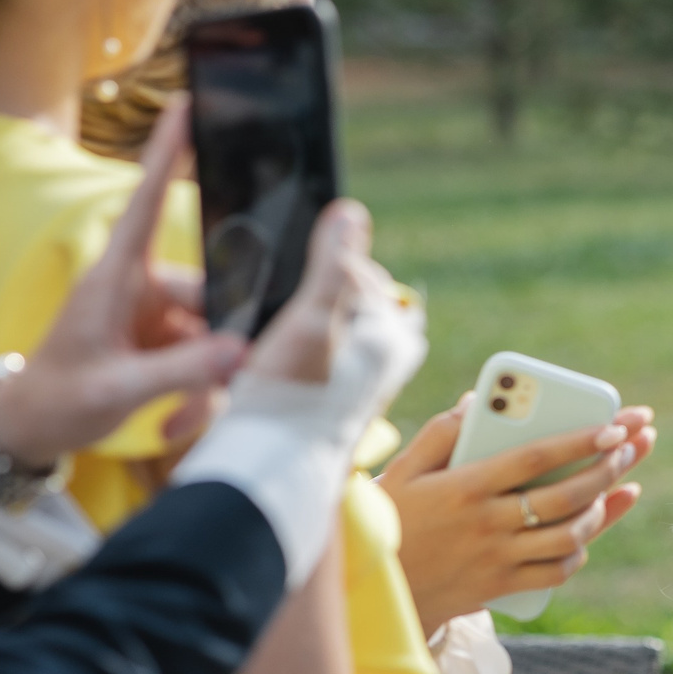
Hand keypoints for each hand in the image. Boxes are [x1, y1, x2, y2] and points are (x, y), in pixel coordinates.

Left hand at [0, 98, 247, 467]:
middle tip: (228, 380)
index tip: (185, 104)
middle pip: (207, 289)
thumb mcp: (118, 389)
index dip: (166, 153)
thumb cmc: (57, 400)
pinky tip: (176, 421)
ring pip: (209, 331)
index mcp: (117, 279)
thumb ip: (182, 370)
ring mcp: (150, 316)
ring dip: (203, 376)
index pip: (147, 204)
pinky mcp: (159, 342)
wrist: (27, 431)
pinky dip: (195, 390)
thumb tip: (242, 350)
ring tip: (180, 418)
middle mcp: (138, 288)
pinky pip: (198, 356)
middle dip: (220, 340)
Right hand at [241, 196, 392, 385]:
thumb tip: (351, 212)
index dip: (327, 265)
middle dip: (327, 291)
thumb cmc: (294, 391)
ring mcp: (371, 378)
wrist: (277, 461)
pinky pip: (333, 353)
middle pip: (359, 297)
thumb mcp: (312, 316)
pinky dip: (313, 345)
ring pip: (346, 325)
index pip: (365, 272)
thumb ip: (333, 265)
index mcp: (395, 332)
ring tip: (288, 333)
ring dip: (318, 318)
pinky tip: (286, 355)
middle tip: (292, 305)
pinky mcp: (347, 395)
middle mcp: (392, 357)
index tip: (298, 277)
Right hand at [378, 398, 657, 635]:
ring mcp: (497, 559)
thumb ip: (442, 433)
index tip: (616, 425)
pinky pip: (556, 573)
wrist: (377, 591)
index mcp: (466, 487)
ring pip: (569, 537)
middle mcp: (487, 524)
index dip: (581, 440)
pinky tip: (590, 530)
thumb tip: (479, 401)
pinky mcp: (502, 587)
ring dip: (602, 509)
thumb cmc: (391, 518)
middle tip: (632, 446)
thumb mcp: (404, 469)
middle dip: (608, 468)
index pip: (535, 458)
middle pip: (564, 497)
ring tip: (619, 483)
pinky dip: (579, 551)